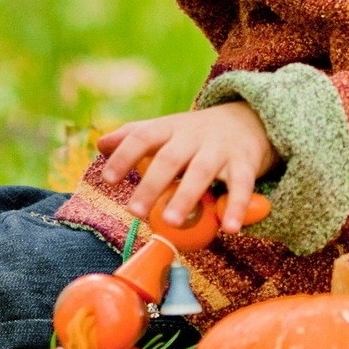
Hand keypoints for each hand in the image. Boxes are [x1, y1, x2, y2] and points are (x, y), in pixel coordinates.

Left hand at [96, 102, 277, 233]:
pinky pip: (241, 186)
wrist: (247, 120)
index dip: (124, 156)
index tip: (108, 179)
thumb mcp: (166, 129)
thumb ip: (133, 136)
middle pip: (170, 157)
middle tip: (135, 211)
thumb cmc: (195, 134)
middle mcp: (193, 136)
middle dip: (152, 184)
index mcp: (170, 128)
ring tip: (172, 221)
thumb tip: (100, 145)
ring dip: (186, 196)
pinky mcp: (244, 164)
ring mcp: (219, 149)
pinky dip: (236, 207)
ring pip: (202, 171)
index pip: (142, 136)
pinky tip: (229, 229)